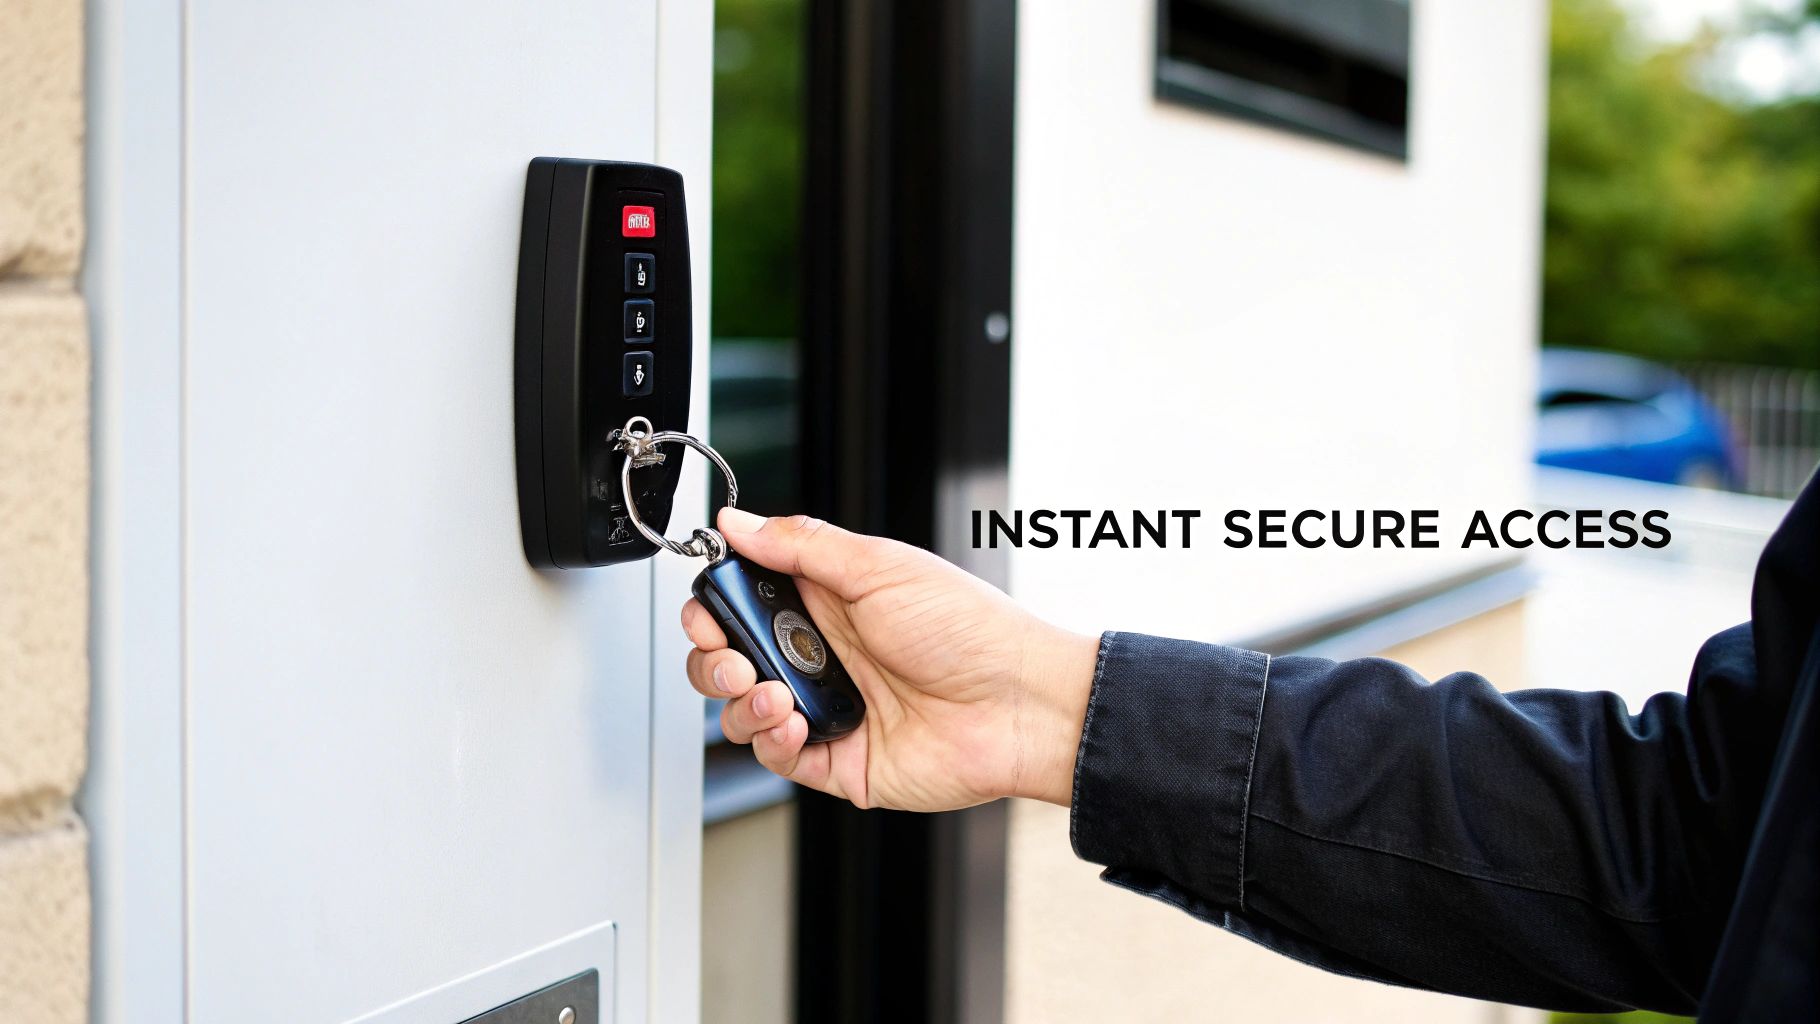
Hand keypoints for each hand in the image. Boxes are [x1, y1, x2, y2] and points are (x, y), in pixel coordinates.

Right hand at [681, 508, 1098, 810]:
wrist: (1019, 704)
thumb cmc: (971, 631)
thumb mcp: (880, 567)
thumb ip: (800, 545)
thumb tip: (740, 520)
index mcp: (828, 602)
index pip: (743, 603)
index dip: (714, 608)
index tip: (707, 611)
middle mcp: (822, 656)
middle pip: (730, 660)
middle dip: (713, 660)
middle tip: (731, 657)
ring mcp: (829, 709)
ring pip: (745, 712)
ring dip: (740, 701)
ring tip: (770, 692)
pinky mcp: (838, 760)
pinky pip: (778, 757)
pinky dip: (771, 741)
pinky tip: (792, 722)